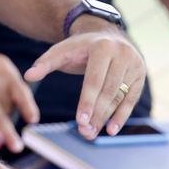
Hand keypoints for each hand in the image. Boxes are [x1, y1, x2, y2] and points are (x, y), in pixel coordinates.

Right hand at [0, 40, 38, 152]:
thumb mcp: (1, 66)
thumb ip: (12, 86)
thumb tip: (18, 112)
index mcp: (6, 74)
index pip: (21, 93)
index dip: (28, 107)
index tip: (33, 120)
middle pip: (5, 112)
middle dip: (11, 131)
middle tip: (18, 147)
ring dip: (2, 135)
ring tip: (12, 146)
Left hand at [24, 23, 145, 139]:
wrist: (105, 35)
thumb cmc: (79, 48)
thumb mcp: (61, 51)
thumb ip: (45, 63)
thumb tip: (28, 76)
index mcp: (102, 47)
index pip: (95, 79)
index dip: (88, 101)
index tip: (81, 120)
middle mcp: (122, 54)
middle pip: (109, 91)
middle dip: (97, 113)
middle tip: (85, 131)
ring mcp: (134, 64)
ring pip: (120, 97)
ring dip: (107, 118)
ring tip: (92, 133)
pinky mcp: (140, 75)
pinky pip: (130, 99)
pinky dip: (121, 116)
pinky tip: (110, 130)